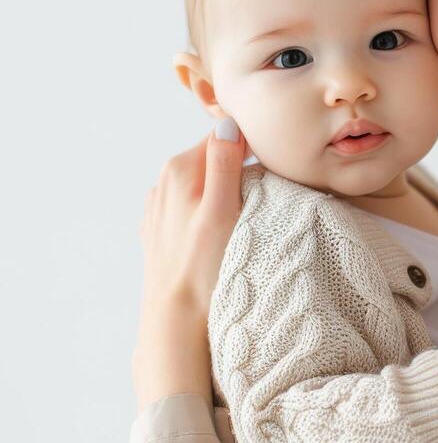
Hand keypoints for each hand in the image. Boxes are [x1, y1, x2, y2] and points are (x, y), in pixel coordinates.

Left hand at [132, 119, 245, 409]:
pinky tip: (222, 234)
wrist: (175, 320)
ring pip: (204, 184)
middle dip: (240, 171)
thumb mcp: (222, 208)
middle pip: (214, 160)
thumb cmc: (204, 267)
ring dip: (226, 193)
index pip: (224, 137)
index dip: (252, 149)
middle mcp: (163, 182)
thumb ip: (223, 161)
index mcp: (178, 169)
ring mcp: (160, 207)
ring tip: (245, 218)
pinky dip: (211, 212)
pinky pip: (194, 207)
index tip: (272, 170)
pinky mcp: (163, 230)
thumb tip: (228, 121)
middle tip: (264, 197)